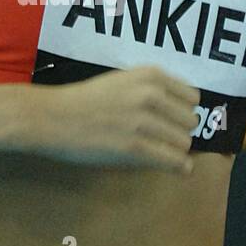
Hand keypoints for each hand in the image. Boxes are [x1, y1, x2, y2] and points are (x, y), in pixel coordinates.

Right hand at [42, 65, 199, 172]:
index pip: (192, 98)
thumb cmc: (85, 100)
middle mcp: (151, 94)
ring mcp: (144, 121)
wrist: (53, 117)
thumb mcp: (123, 81)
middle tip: (159, 139)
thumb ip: (152, 90)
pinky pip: (174, 160)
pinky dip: (178, 167)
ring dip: (174, 150)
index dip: (181, 112)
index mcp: (150, 75)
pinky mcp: (135, 147)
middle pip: (190, 121)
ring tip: (156, 152)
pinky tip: (176, 169)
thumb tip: (182, 111)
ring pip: (184, 142)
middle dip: (178, 132)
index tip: (170, 122)